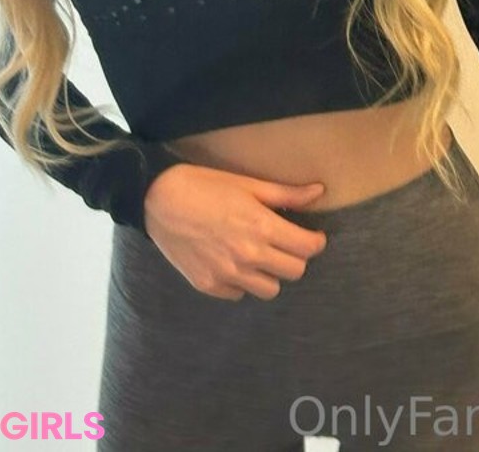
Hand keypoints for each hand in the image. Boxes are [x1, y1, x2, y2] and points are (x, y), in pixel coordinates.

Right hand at [143, 163, 328, 300]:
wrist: (159, 200)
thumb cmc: (206, 186)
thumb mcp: (248, 184)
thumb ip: (286, 194)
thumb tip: (319, 191)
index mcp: (262, 228)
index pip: (307, 249)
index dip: (316, 241)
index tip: (312, 235)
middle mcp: (248, 256)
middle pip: (294, 272)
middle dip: (296, 257)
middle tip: (287, 243)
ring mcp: (227, 275)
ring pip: (270, 289)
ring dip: (271, 273)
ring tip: (261, 255)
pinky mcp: (208, 286)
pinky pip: (239, 294)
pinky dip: (243, 282)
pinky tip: (235, 262)